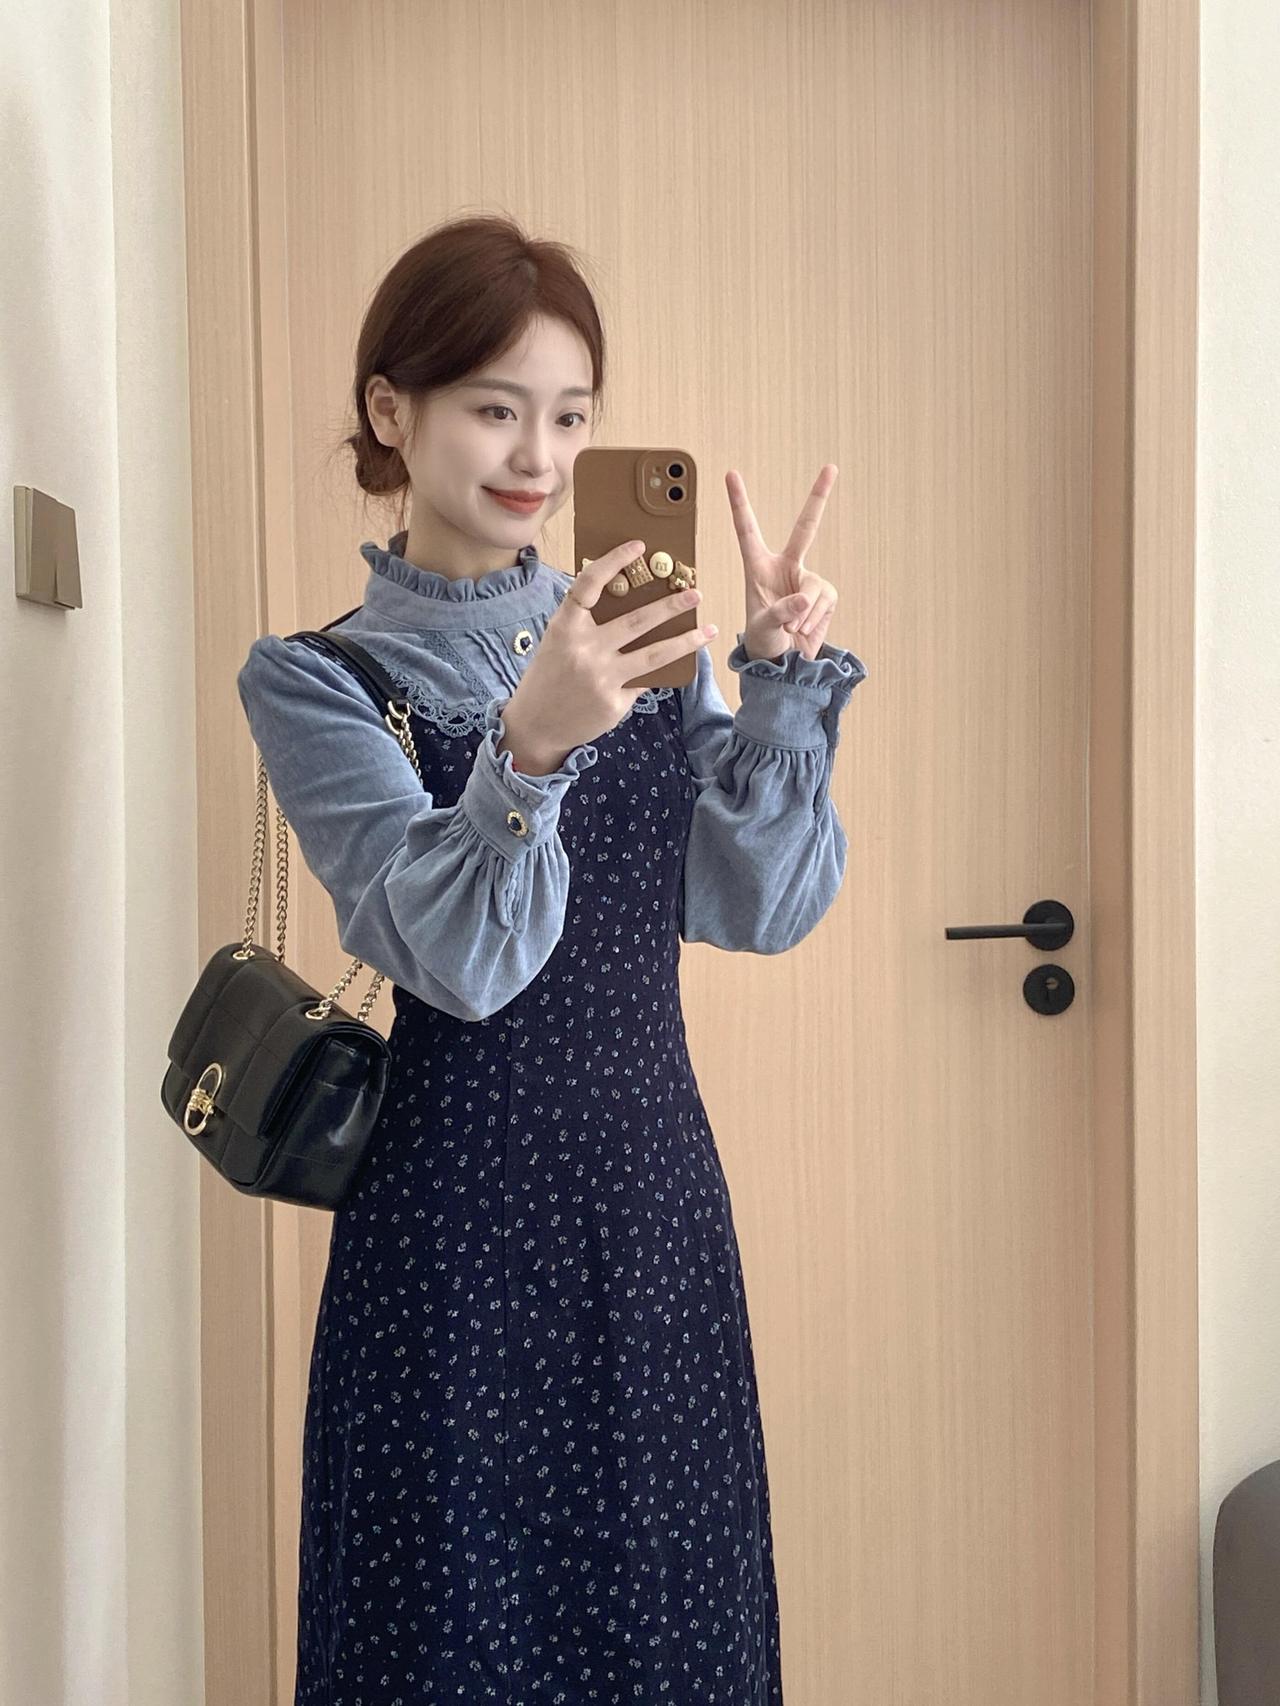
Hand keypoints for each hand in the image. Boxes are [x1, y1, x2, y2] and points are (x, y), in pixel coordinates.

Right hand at [499, 539, 716, 771]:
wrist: (535, 725)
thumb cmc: (550, 676)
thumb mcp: (559, 642)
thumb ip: (587, 623)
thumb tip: (632, 601)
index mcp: (565, 627)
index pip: (589, 584)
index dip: (614, 561)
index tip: (639, 546)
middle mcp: (584, 649)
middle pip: (637, 621)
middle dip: (671, 606)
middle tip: (695, 593)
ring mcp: (601, 678)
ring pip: (654, 655)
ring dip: (686, 641)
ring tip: (709, 630)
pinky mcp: (614, 703)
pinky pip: (643, 681)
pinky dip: (655, 673)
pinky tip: (671, 667)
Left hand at [725, 464, 840, 661]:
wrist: (783, 664)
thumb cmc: (763, 642)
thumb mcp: (762, 628)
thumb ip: (781, 612)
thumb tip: (805, 599)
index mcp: (757, 567)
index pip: (747, 529)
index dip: (739, 502)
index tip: (730, 474)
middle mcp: (785, 566)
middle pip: (805, 528)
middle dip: (819, 497)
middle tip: (831, 467)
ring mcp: (808, 579)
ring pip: (814, 587)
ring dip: (801, 615)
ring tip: (789, 629)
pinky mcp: (825, 595)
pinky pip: (824, 601)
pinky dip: (814, 620)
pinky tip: (803, 629)